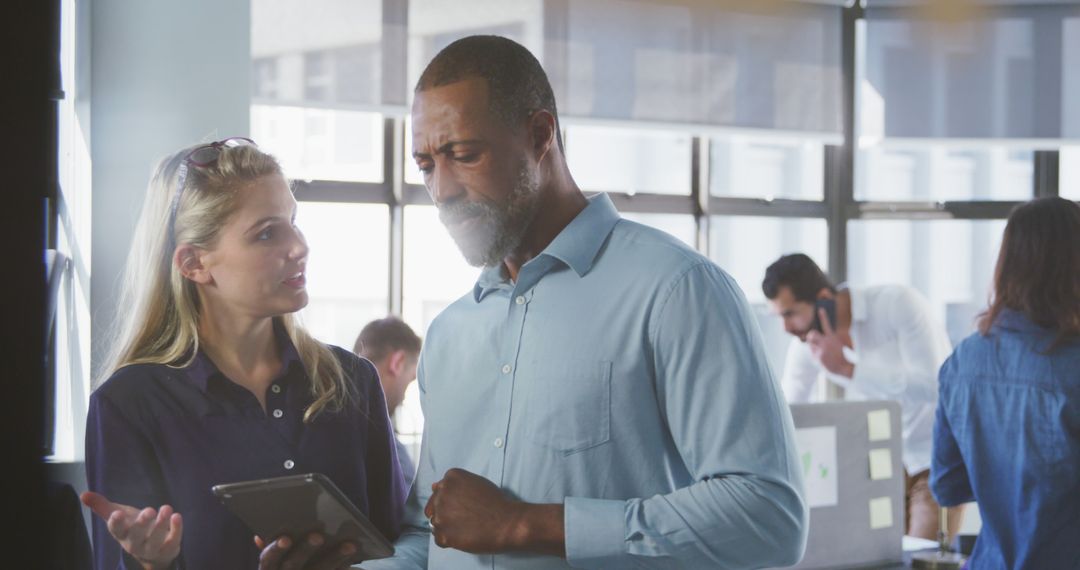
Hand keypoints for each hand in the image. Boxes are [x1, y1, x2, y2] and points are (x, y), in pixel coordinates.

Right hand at [80, 491, 182, 569]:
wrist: (154, 550)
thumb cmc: (133, 528)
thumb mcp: (119, 516)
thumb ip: (102, 506)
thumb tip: (83, 494)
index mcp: (122, 534)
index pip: (116, 530)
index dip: (116, 523)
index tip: (116, 514)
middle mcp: (135, 543)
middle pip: (137, 537)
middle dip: (142, 525)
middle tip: (149, 510)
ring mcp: (152, 548)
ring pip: (156, 540)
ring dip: (161, 525)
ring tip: (166, 508)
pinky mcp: (169, 548)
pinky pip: (173, 541)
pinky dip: (176, 530)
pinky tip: (177, 516)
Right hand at [255, 533, 356, 569]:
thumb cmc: (283, 568)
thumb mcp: (272, 564)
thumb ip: (270, 549)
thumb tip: (259, 536)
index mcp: (268, 569)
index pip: (268, 559)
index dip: (276, 549)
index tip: (286, 538)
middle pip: (294, 564)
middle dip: (306, 549)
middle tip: (319, 535)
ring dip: (335, 559)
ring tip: (350, 545)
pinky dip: (343, 569)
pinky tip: (356, 563)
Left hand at [425, 468, 564, 554]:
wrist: (507, 522)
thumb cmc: (496, 502)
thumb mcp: (476, 483)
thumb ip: (455, 485)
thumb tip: (434, 486)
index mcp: (450, 478)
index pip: (438, 491)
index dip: (450, 502)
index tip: (462, 507)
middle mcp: (442, 494)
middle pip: (433, 507)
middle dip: (445, 513)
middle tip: (463, 518)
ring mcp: (441, 515)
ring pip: (434, 523)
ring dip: (447, 526)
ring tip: (465, 527)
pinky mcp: (444, 534)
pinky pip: (438, 539)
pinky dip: (449, 540)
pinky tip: (464, 535)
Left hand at [805, 307, 854, 377]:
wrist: (844, 369)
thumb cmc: (843, 355)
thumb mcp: (840, 343)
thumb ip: (832, 337)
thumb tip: (822, 331)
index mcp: (833, 338)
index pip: (826, 324)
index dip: (823, 316)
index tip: (820, 309)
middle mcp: (825, 343)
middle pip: (811, 334)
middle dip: (811, 334)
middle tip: (813, 336)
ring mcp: (820, 351)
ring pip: (810, 344)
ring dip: (813, 345)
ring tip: (820, 348)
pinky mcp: (817, 358)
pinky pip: (812, 352)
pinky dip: (815, 353)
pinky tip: (822, 356)